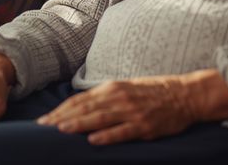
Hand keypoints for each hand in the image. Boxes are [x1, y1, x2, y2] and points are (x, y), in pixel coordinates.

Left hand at [36, 70, 227, 145]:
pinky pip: (122, 132)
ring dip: (78, 125)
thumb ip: (104, 98)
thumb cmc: (153, 93)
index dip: (60, 110)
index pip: (80, 100)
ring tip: (60, 131)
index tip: (44, 120)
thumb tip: (79, 108)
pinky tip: (92, 140)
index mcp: (112, 88)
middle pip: (84, 108)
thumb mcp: (125, 89)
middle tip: (43, 128)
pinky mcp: (144, 126)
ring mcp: (131, 112)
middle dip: (61, 118)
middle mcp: (119, 98)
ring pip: (99, 119)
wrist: (184, 94)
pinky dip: (106, 136)